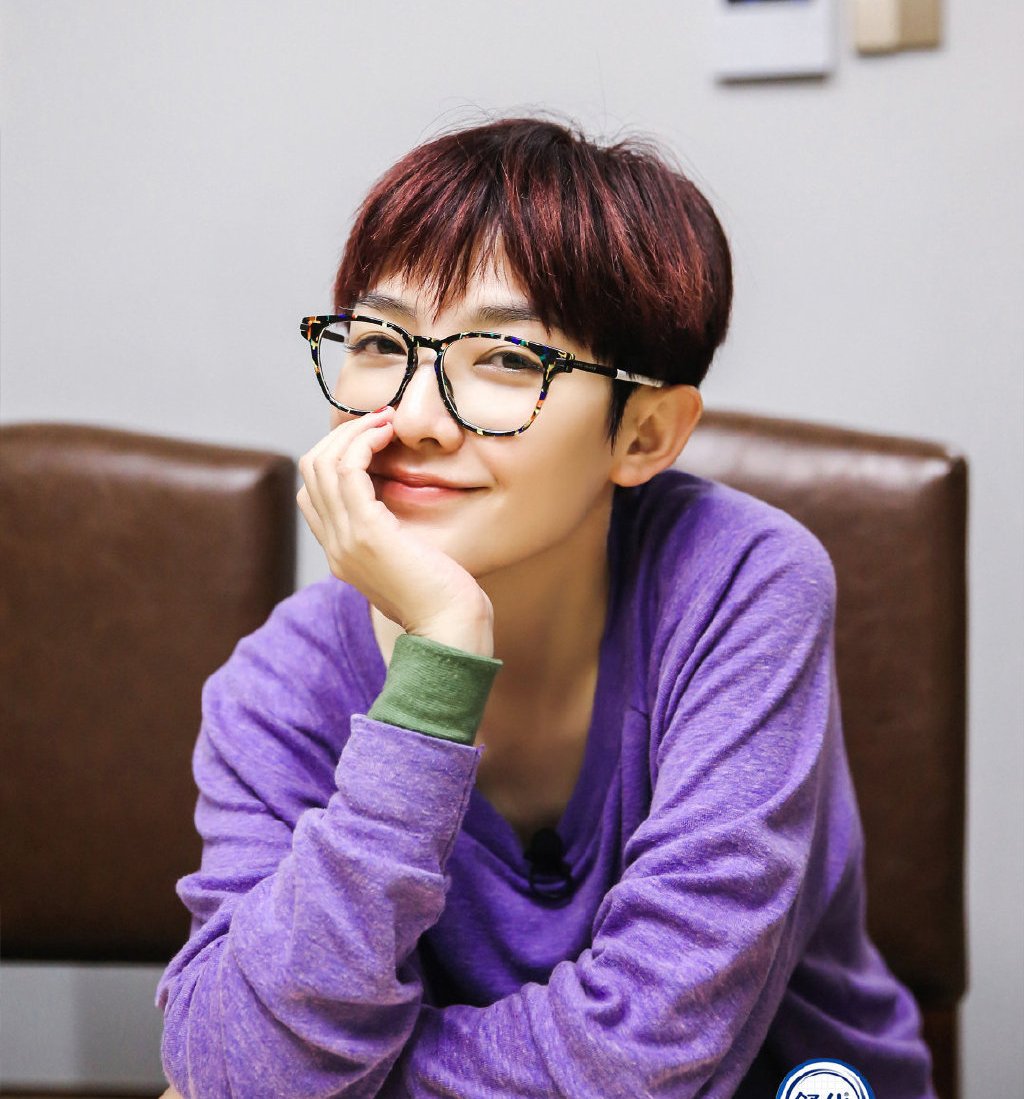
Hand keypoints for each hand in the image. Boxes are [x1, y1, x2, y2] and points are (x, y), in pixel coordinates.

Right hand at [296, 408, 494, 655]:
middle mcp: (334, 546)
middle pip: (311, 471)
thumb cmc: (445, 598)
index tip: (376, 440)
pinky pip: (347, 470)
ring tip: (386, 420)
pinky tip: (388, 433)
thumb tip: (400, 501)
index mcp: (342, 553)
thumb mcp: (410, 560)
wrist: (450, 631)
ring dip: (354, 431)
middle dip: (342, 435)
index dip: (338, 456)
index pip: (315, 491)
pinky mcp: (367, 533)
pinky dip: (363, 442)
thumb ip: (395, 535)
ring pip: (322, 464)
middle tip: (381, 420)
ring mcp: (345, 540)